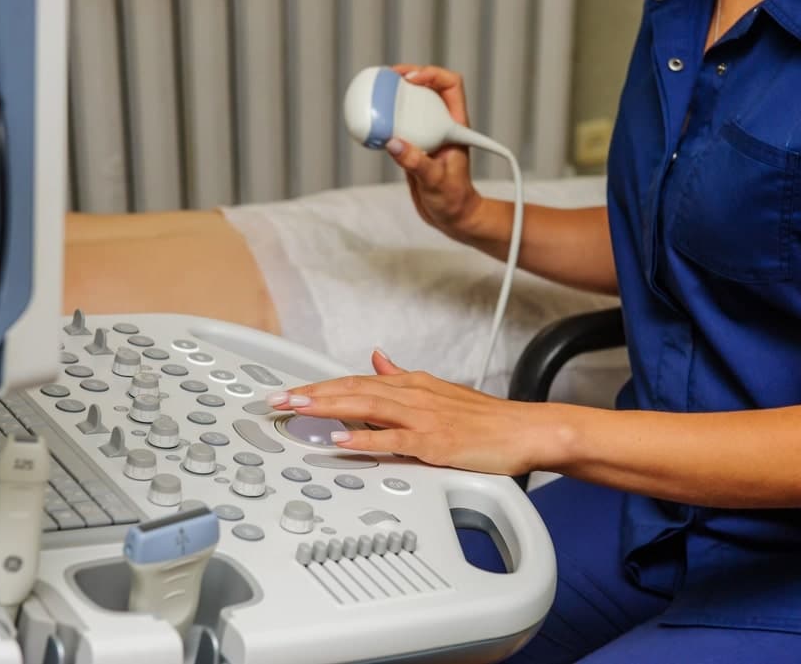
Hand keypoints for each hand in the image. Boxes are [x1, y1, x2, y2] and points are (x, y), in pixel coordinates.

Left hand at [266, 349, 539, 475]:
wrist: (525, 430)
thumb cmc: (484, 418)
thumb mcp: (437, 389)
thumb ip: (401, 376)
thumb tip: (376, 358)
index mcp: (411, 384)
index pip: (356, 382)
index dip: (319, 387)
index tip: (290, 393)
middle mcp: (413, 395)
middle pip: (353, 390)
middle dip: (311, 395)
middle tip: (276, 400)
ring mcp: (423, 417)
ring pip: (366, 407)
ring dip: (327, 407)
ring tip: (295, 410)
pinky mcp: (434, 442)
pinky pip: (393, 439)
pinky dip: (364, 438)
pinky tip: (340, 440)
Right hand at [388, 64, 483, 239]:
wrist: (450, 217)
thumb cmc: (453, 199)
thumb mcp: (435, 181)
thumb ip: (416, 162)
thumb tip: (393, 143)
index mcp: (455, 125)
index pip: (450, 85)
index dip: (432, 74)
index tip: (411, 79)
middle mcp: (441, 124)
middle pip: (426, 87)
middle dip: (407, 77)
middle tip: (387, 77)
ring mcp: (426, 133)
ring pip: (411, 104)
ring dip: (394, 95)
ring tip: (375, 92)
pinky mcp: (413, 145)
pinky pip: (398, 124)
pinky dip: (385, 118)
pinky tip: (371, 121)